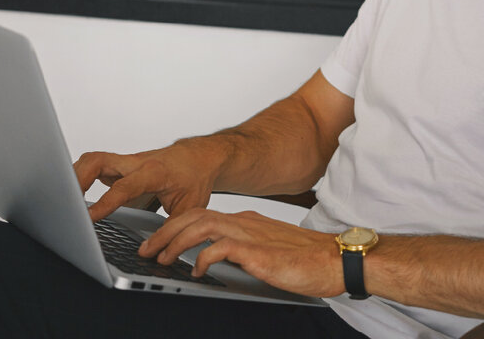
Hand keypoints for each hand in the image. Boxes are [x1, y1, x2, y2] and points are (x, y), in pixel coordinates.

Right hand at [73, 143, 220, 222]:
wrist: (200, 156)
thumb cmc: (194, 178)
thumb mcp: (190, 208)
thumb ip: (170, 229)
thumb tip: (154, 253)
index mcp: (154, 173)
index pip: (123, 187)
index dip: (104, 203)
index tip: (88, 218)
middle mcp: (136, 163)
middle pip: (98, 161)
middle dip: (77, 178)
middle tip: (64, 201)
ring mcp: (126, 162)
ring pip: (93, 160)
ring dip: (75, 175)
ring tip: (61, 198)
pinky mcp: (121, 165)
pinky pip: (96, 165)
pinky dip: (81, 176)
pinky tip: (73, 192)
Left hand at [140, 208, 344, 297]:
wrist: (336, 258)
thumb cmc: (307, 259)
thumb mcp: (266, 252)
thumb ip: (244, 252)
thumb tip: (219, 262)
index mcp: (247, 220)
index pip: (201, 214)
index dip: (175, 225)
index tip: (158, 240)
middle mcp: (245, 221)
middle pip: (193, 216)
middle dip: (164, 231)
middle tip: (147, 249)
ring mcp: (250, 233)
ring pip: (200, 226)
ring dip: (175, 241)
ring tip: (161, 258)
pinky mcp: (257, 250)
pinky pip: (220, 247)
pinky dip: (202, 256)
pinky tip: (195, 269)